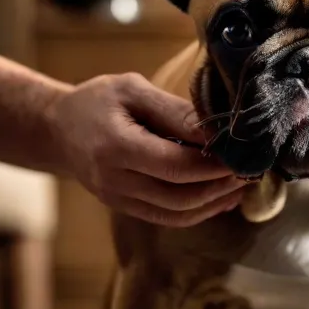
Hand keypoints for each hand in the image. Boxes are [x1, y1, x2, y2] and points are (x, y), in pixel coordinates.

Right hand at [47, 73, 245, 226]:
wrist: (57, 130)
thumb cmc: (97, 101)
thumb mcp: (133, 90)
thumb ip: (175, 111)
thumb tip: (218, 131)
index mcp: (115, 147)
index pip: (175, 166)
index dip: (214, 164)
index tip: (242, 152)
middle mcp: (115, 181)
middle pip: (181, 196)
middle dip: (222, 186)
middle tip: (252, 169)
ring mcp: (119, 200)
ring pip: (178, 214)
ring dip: (216, 202)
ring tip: (243, 182)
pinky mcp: (126, 209)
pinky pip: (169, 218)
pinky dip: (200, 210)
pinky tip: (222, 195)